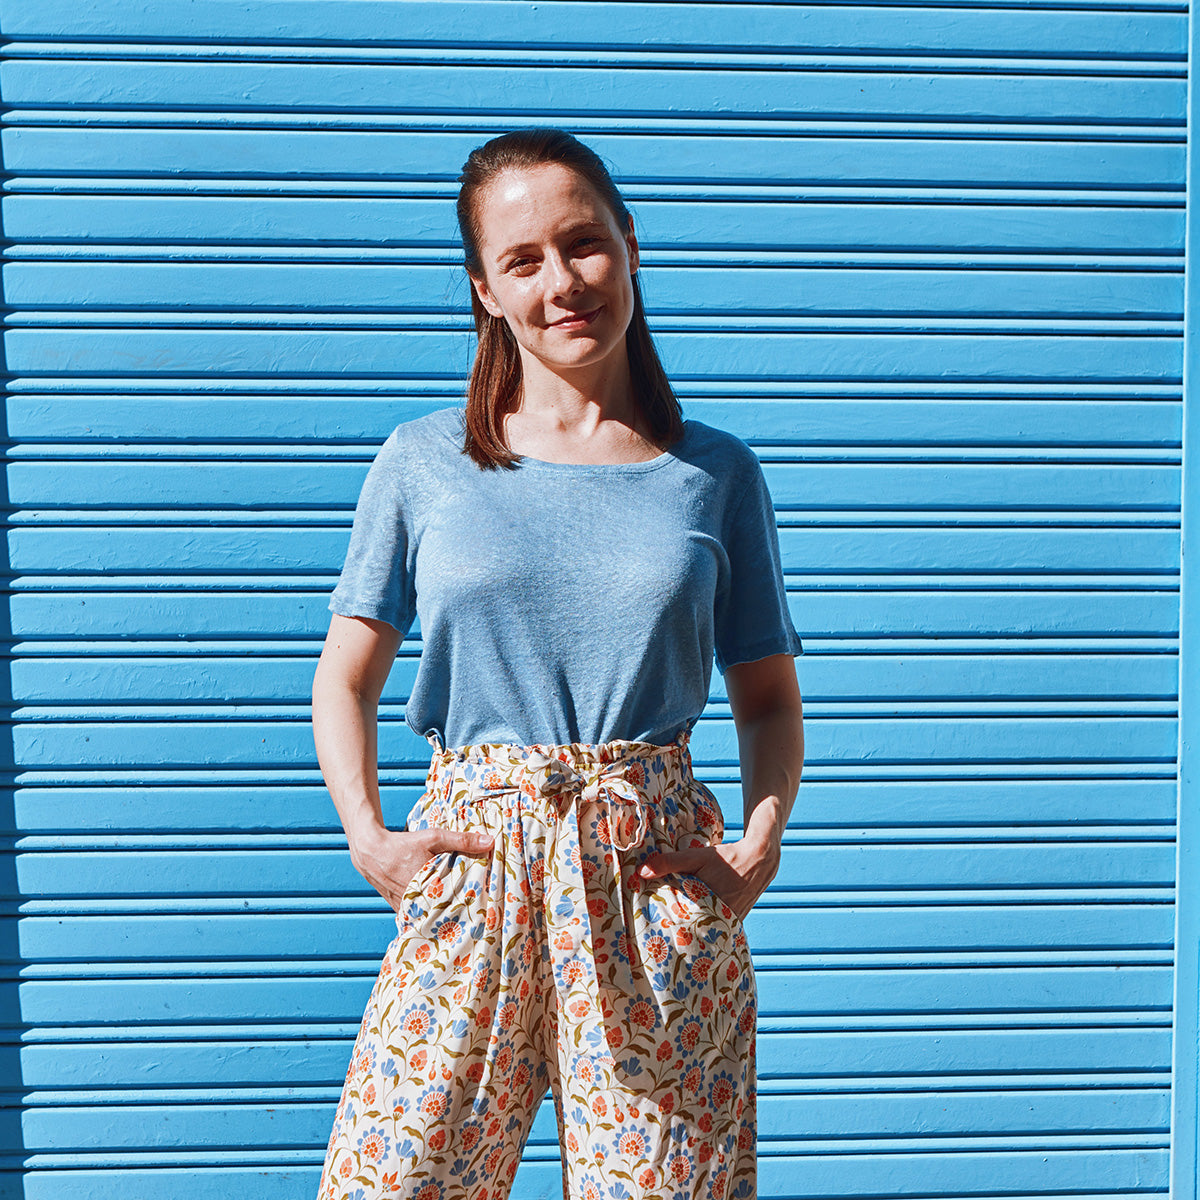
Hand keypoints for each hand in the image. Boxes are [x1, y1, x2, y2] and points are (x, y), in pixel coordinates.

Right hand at [350, 825, 493, 911]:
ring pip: (430, 918)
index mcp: (426, 888)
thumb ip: (462, 840)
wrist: (372, 852)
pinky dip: (428, 915)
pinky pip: (418, 917)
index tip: (484, 909)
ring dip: (443, 917)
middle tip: (477, 917)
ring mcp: (407, 909)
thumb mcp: (434, 838)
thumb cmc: (403, 845)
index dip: (470, 907)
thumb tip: (490, 842)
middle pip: (444, 914)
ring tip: (462, 920)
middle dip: (458, 914)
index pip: (455, 904)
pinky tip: (441, 914)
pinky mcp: (400, 910)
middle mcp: (415, 903)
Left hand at [635, 832, 780, 922]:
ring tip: (670, 934)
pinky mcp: (734, 924)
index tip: (651, 931)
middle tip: (657, 936)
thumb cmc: (726, 859)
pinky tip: (691, 924)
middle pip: (693, 933)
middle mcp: (722, 922)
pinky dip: (704, 927)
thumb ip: (669, 863)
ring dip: (690, 931)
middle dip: (677, 933)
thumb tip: (642, 872)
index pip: (682, 927)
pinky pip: (715, 930)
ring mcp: (731, 926)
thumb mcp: (696, 857)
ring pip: (704, 933)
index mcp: (710, 908)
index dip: (667, 930)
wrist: (758, 861)